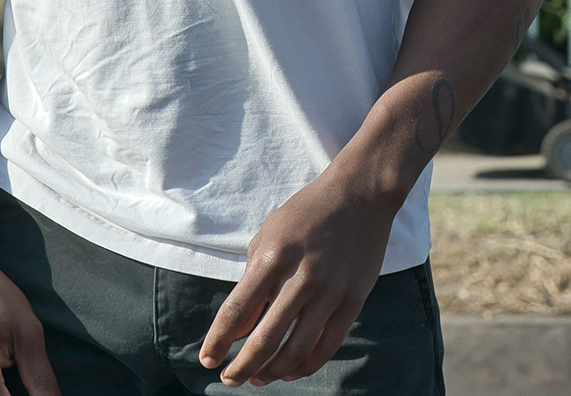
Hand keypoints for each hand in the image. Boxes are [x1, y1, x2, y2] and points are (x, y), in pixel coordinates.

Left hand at [200, 168, 401, 386]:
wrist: (362, 193)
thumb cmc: (308, 213)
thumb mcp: (270, 236)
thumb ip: (251, 283)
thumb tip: (238, 331)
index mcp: (274, 256)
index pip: (236, 311)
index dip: (218, 342)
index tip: (208, 360)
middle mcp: (302, 276)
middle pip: (264, 340)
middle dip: (241, 367)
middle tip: (230, 378)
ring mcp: (331, 291)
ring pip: (296, 351)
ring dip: (272, 372)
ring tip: (259, 378)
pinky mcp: (354, 299)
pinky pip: (327, 345)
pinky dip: (306, 365)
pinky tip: (292, 370)